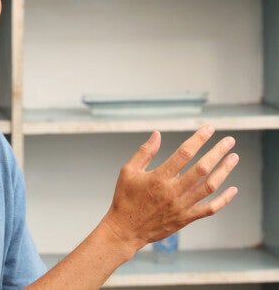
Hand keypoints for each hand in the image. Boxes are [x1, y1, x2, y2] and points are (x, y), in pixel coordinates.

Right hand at [103, 125, 238, 253]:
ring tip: (234, 158)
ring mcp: (181, 206)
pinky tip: (233, 189)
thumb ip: (144, 152)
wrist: (126, 229)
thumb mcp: (128, 171)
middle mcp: (173, 191)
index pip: (184, 153)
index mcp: (158, 178)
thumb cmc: (125, 198)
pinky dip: (224, 200)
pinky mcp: (186, 218)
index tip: (209, 129)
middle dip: (217, 152)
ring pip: (209, 186)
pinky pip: (210, 209)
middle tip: (229, 141)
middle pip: (201, 168)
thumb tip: (157, 134)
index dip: (198, 139)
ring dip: (224, 171)